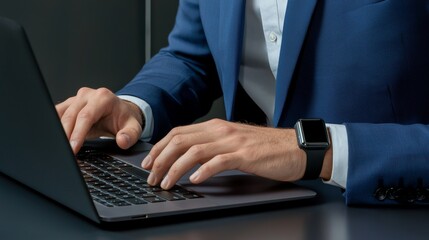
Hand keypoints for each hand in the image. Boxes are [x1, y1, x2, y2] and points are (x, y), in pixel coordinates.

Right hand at [56, 87, 142, 153]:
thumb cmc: (125, 119)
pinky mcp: (69, 104)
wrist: (121, 110)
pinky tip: (54, 138)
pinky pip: (57, 114)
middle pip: (71, 115)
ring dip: (57, 131)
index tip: (73, 148)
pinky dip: (54, 126)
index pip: (86, 116)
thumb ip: (130, 135)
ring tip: (57, 147)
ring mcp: (77, 98)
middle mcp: (88, 95)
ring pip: (61, 114)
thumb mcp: (134, 127)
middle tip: (64, 152)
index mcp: (103, 98)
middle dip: (65, 135)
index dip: (78, 133)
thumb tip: (122, 141)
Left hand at [141, 119, 328, 189]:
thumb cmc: (266, 148)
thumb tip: (189, 159)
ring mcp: (233, 141)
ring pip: (194, 151)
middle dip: (161, 159)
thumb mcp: (234, 142)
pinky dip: (203, 171)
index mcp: (216, 127)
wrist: (295, 147)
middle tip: (151, 176)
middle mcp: (221, 130)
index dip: (160, 147)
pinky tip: (195, 181)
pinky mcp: (245, 154)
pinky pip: (218, 161)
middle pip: (181, 141)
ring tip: (167, 183)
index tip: (149, 162)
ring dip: (175, 168)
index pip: (179, 133)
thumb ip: (212, 146)